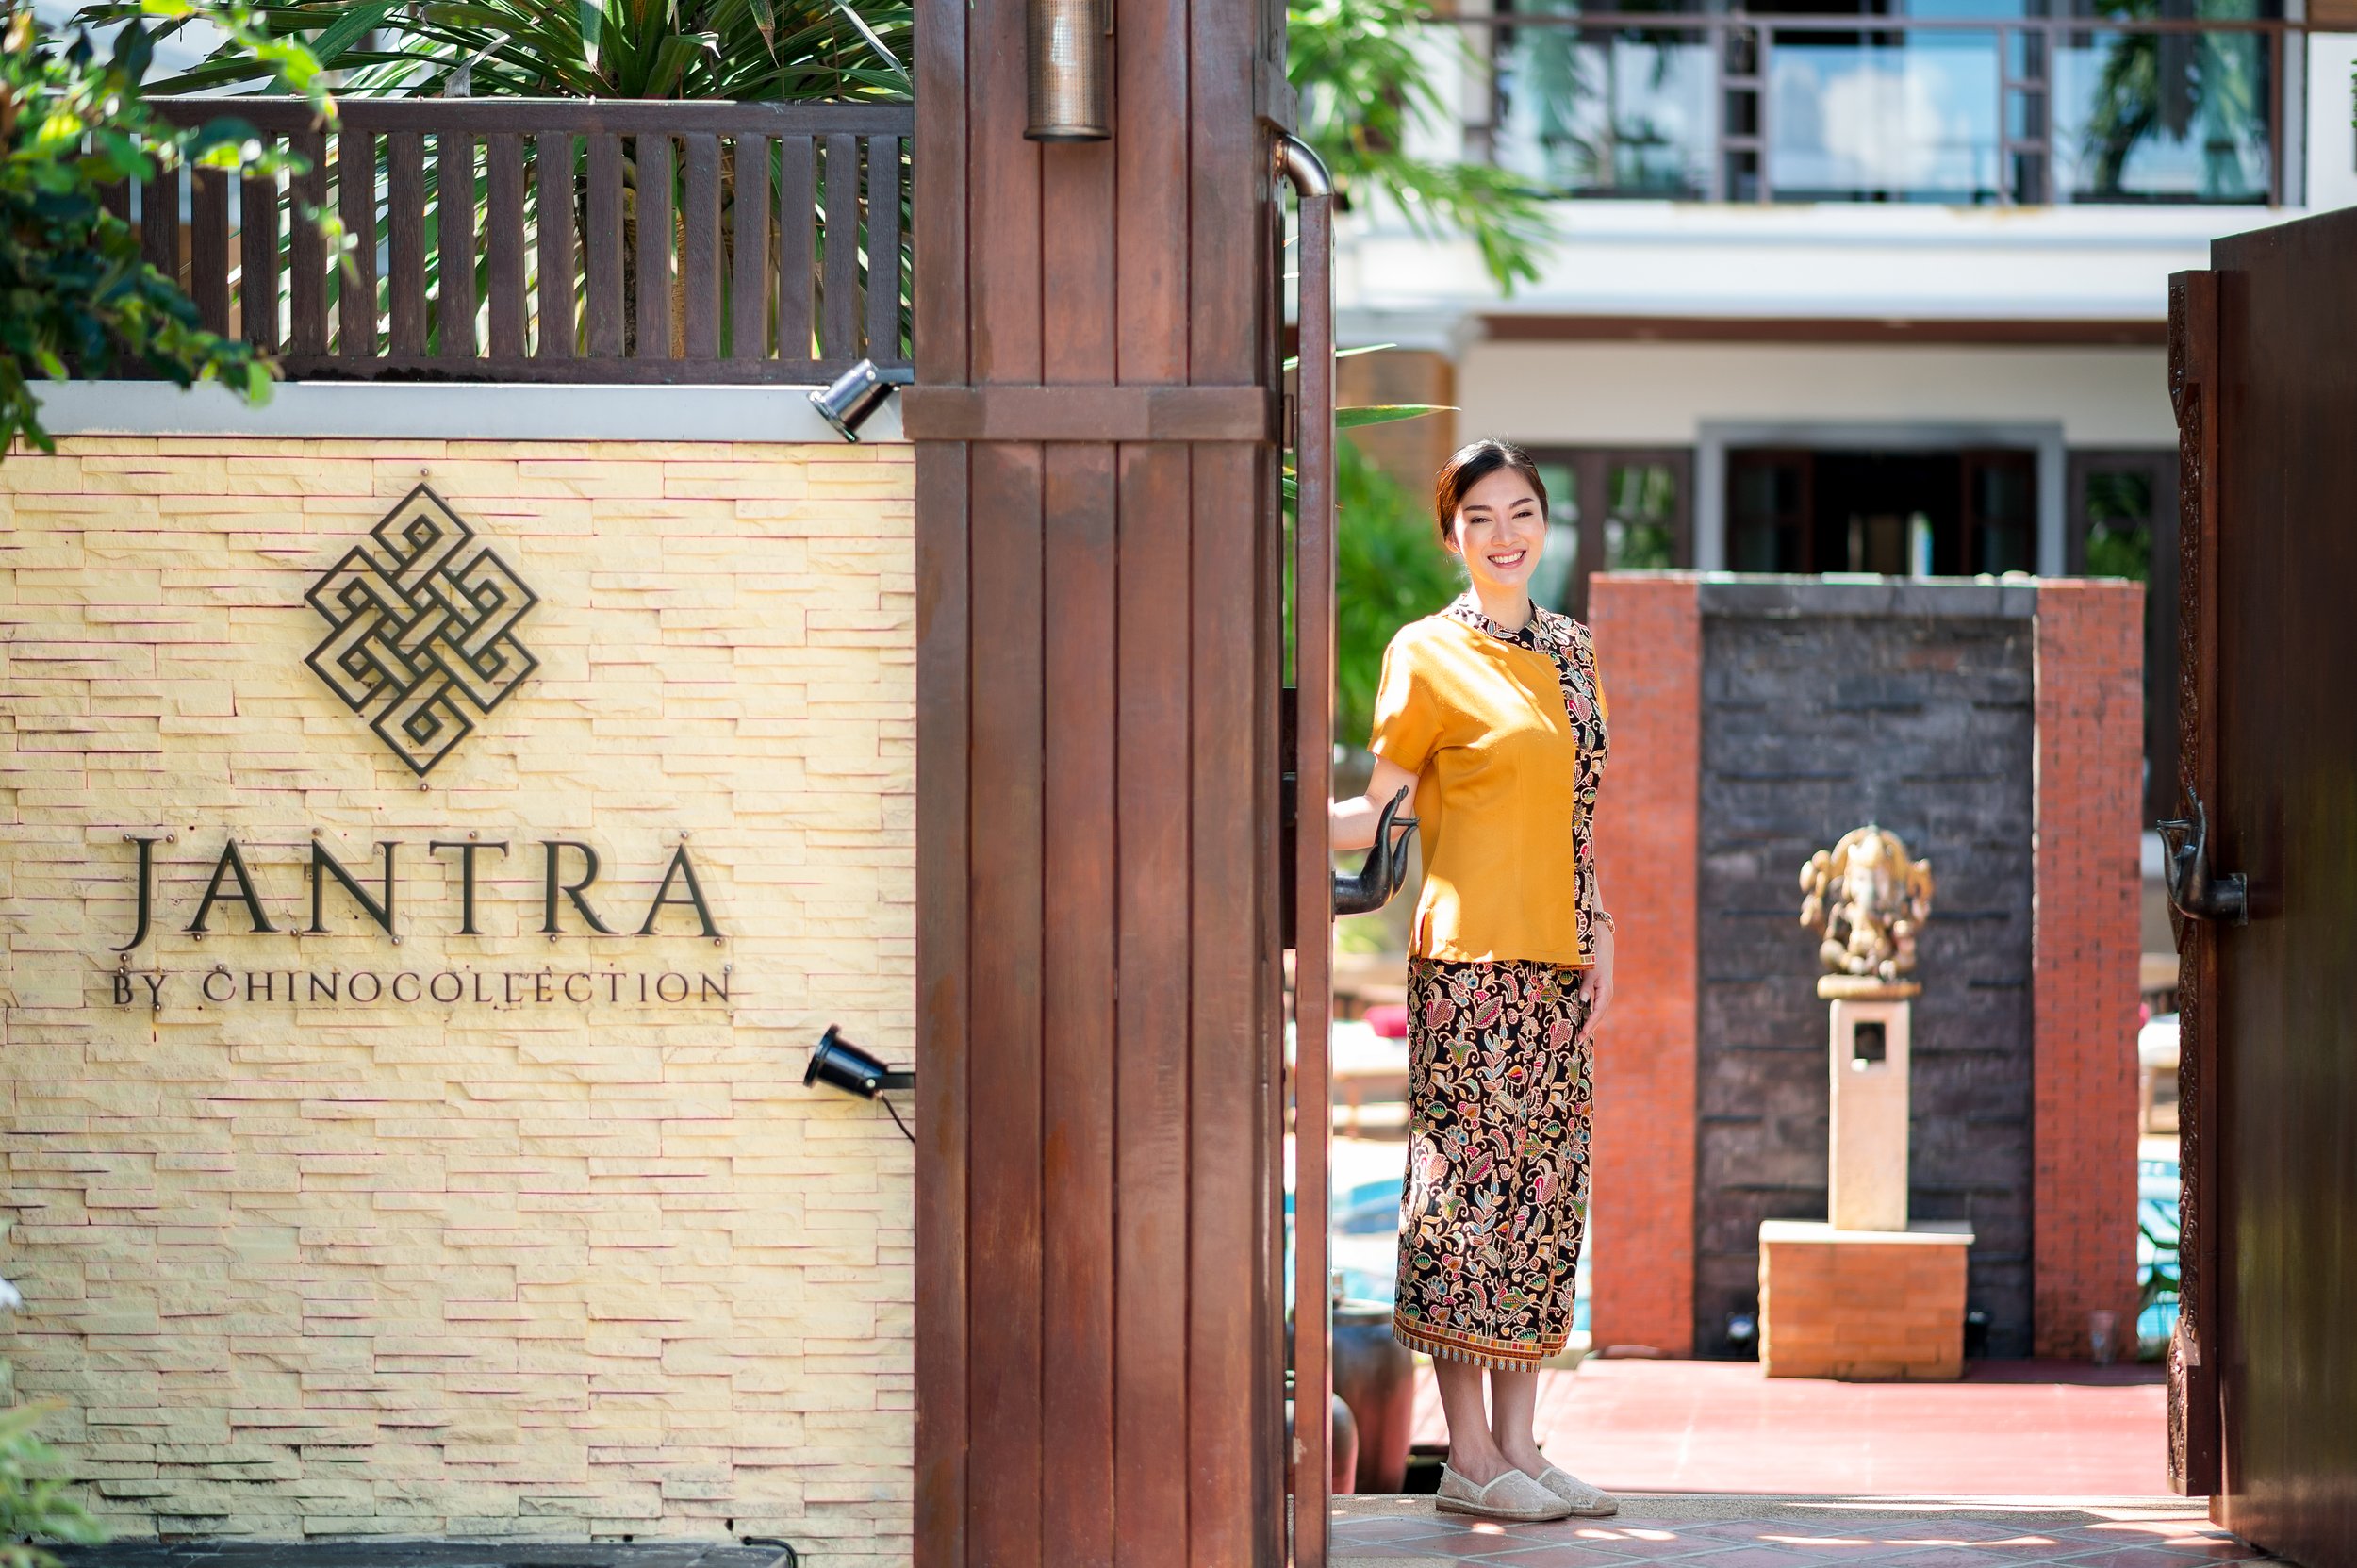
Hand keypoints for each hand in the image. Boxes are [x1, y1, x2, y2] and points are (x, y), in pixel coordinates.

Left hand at [1575, 924, 1614, 1043]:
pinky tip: (1583, 1021)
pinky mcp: (1600, 991)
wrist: (1603, 946)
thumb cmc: (1596, 958)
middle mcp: (1606, 995)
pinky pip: (1595, 1007)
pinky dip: (1589, 1016)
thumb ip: (1586, 987)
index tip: (1581, 1035)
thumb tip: (1582, 1003)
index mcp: (1605, 992)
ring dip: (1590, 1024)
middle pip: (1598, 1016)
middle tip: (1578, 1041)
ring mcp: (1604, 993)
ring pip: (1597, 1013)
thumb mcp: (1590, 972)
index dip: (1589, 1025)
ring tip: (1580, 1036)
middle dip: (1589, 1029)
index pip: (1597, 1013)